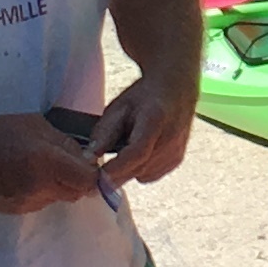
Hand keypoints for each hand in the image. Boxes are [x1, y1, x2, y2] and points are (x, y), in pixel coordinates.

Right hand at [0, 116, 116, 214]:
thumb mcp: (35, 125)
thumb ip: (65, 143)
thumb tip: (87, 158)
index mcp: (45, 161)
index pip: (88, 180)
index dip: (92, 172)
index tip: (87, 162)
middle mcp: (39, 187)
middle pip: (77, 192)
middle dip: (77, 179)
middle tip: (63, 161)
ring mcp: (27, 203)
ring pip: (59, 198)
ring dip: (59, 184)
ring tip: (37, 166)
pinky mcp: (16, 212)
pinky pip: (41, 202)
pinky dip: (41, 191)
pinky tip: (22, 176)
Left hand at [90, 73, 195, 189]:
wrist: (174, 90)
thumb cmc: (144, 97)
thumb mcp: (118, 107)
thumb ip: (104, 132)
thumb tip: (91, 157)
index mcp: (155, 119)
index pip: (137, 153)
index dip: (116, 168)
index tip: (97, 176)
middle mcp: (171, 138)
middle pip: (138, 168)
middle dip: (116, 172)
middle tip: (100, 166)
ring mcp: (176, 151)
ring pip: (143, 175)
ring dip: (129, 169)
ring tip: (126, 148)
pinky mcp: (177, 160)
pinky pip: (151, 175)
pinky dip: (141, 169)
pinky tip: (140, 152)